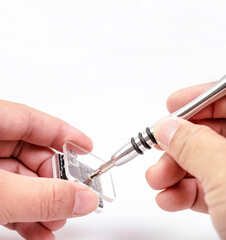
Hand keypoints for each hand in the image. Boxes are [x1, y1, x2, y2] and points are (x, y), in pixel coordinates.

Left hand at [0, 100, 97, 239]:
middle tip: (72, 200)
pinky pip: (9, 194)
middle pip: (33, 154)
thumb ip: (41, 195)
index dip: (65, 134)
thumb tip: (84, 198)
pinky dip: (24, 212)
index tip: (88, 148)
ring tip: (56, 221)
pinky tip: (38, 229)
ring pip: (23, 178)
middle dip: (55, 181)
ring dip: (43, 202)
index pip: (35, 121)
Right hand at [145, 82, 225, 238]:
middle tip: (158, 148)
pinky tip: (170, 198)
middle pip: (216, 132)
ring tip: (158, 181)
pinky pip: (209, 186)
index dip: (200, 99)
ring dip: (176, 170)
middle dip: (180, 142)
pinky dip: (185, 192)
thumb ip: (193, 145)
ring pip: (208, 161)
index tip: (172, 106)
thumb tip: (166, 126)